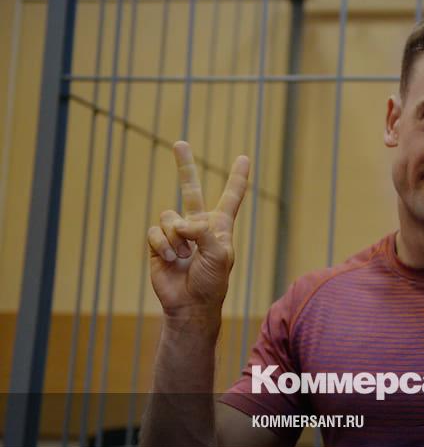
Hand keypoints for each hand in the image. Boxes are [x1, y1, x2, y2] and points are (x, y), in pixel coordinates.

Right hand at [146, 141, 249, 321]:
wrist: (190, 304)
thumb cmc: (211, 282)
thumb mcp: (220, 255)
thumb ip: (205, 233)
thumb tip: (184, 223)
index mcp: (219, 226)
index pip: (231, 197)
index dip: (237, 178)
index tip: (244, 158)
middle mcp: (198, 225)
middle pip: (190, 188)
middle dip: (184, 166)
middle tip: (179, 143)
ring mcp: (177, 233)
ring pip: (169, 217)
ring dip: (176, 239)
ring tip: (183, 256)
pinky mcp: (158, 243)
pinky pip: (155, 232)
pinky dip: (162, 244)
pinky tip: (170, 258)